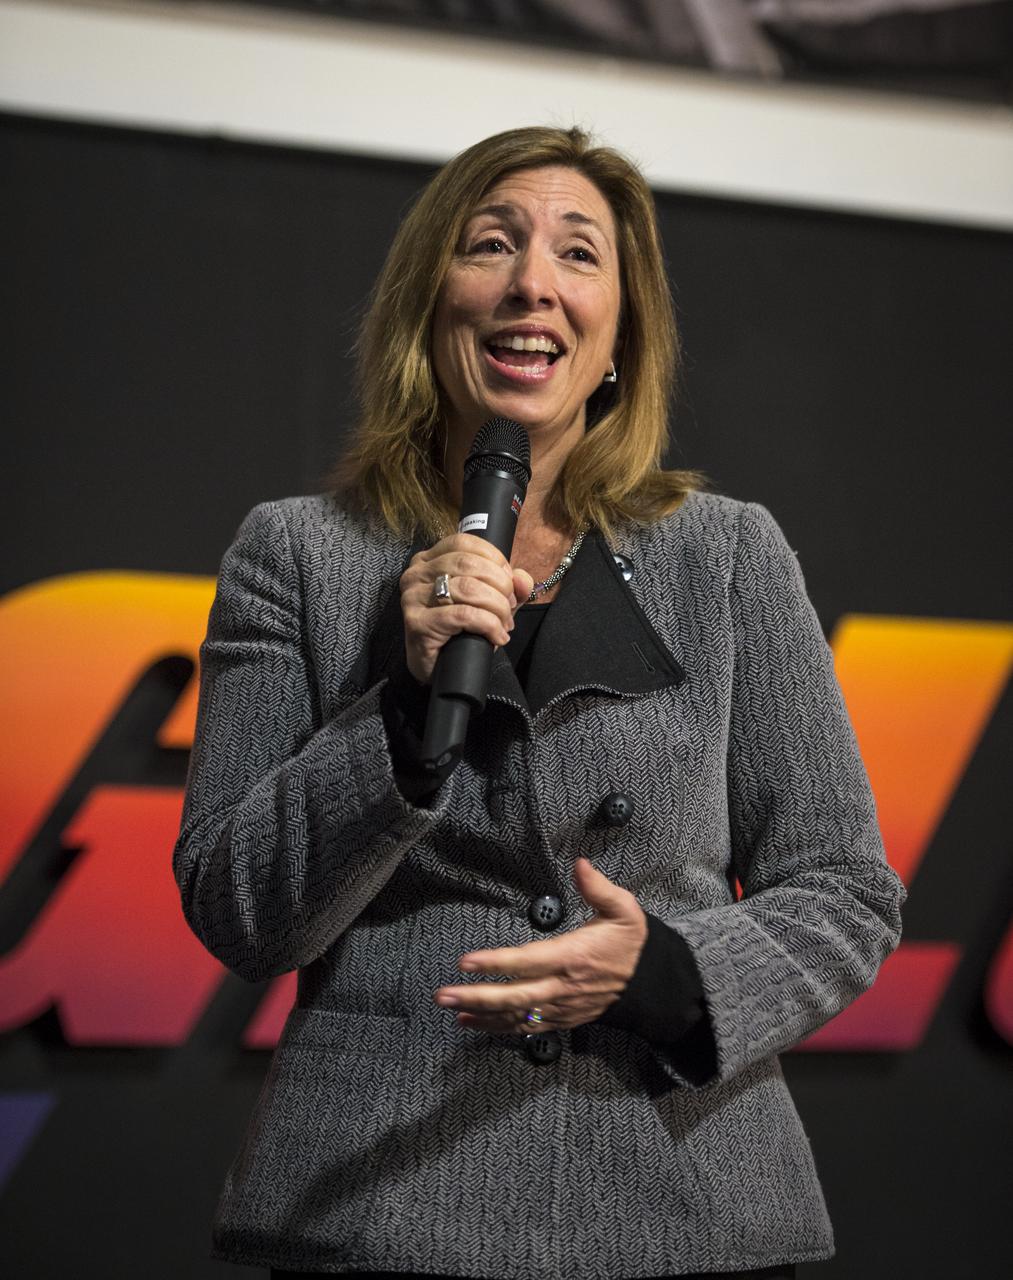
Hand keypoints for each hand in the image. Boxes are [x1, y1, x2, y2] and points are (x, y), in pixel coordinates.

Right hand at [399, 533, 534, 683]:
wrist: (439, 669)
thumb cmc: (460, 630)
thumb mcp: (490, 602)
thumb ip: (509, 586)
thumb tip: (522, 578)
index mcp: (429, 560)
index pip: (465, 543)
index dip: (495, 559)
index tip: (510, 583)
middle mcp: (416, 574)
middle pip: (469, 564)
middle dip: (500, 586)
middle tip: (509, 608)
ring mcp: (413, 598)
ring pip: (468, 588)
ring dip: (496, 607)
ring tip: (504, 624)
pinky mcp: (418, 623)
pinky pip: (463, 615)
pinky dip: (488, 625)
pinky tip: (497, 637)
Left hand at [433, 858, 647, 1033]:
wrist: (650, 985)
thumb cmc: (631, 943)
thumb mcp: (624, 910)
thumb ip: (599, 888)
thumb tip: (580, 864)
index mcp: (573, 957)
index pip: (527, 962)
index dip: (496, 963)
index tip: (466, 962)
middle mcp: (563, 987)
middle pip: (514, 996)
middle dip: (476, 996)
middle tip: (443, 994)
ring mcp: (560, 1007)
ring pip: (515, 1016)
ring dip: (480, 1015)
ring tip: (450, 1009)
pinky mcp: (560, 1019)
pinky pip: (525, 1027)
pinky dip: (497, 1028)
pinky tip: (472, 1023)